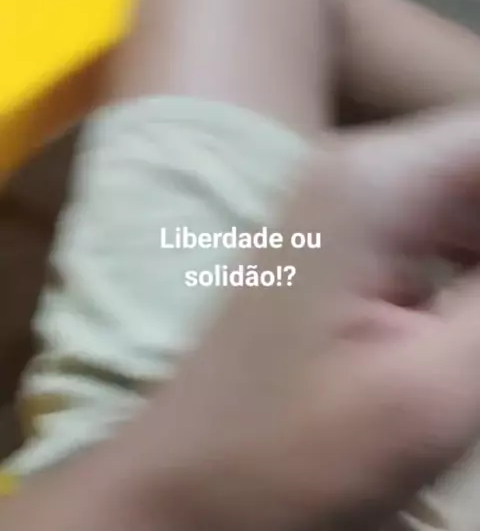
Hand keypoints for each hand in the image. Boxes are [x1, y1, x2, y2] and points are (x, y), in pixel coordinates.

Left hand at [127, 108, 479, 530]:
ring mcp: (346, 203)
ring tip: (471, 336)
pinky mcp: (347, 242)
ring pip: (467, 194)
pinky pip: (442, 227)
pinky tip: (470, 319)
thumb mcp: (429, 393)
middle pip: (479, 161)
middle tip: (479, 335)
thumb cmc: (290, 450)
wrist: (186, 480)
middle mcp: (358, 170)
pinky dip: (473, 264)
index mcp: (373, 182)